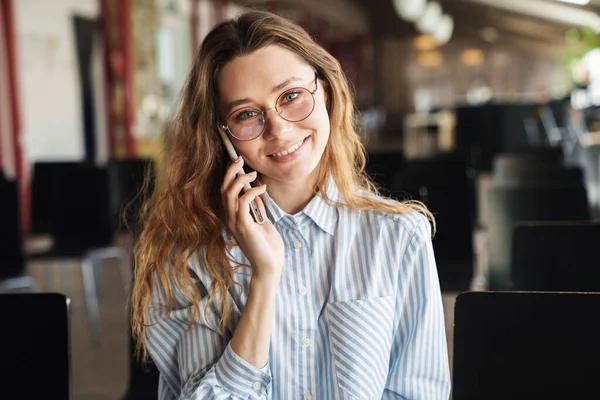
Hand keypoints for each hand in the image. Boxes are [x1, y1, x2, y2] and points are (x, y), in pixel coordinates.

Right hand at [220, 157, 284, 280]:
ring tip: (253, 174)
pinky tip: (262, 189)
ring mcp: (234, 222)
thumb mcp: (262, 222)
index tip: (238, 162)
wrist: (269, 266)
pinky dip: (252, 192)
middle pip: (223, 189)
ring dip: (241, 180)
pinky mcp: (243, 226)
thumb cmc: (267, 246)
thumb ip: (256, 208)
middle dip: (230, 171)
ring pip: (229, 193)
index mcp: (232, 217)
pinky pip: (242, 202)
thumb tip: (256, 192)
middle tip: (240, 159)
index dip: (229, 175)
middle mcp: (229, 218)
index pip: (224, 191)